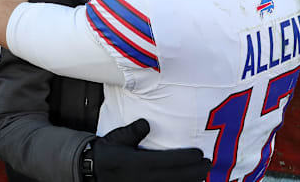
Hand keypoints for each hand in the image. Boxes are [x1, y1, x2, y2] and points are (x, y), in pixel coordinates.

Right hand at [90, 119, 210, 181]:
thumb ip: (133, 132)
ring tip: (202, 176)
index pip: (169, 162)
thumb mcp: (117, 138)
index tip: (200, 154)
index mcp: (139, 165)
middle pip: (177, 178)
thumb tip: (147, 123)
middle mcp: (144, 180)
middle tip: (209, 164)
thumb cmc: (107, 153)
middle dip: (196, 172)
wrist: (91, 173)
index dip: (187, 159)